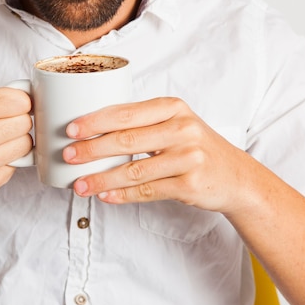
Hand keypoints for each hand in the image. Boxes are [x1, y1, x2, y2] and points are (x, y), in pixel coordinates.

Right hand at [0, 87, 32, 196]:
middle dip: (18, 122)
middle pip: (25, 123)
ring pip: (26, 145)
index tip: (13, 107)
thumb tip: (34, 99)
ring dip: (16, 141)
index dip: (21, 103)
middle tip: (2, 125)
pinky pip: (17, 165)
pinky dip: (8, 160)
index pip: (21, 102)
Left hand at [62, 97, 254, 212]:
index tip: (70, 129)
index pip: (126, 113)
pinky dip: (122, 195)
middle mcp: (182, 129)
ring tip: (80, 185)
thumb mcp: (176, 124)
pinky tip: (104, 196)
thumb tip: (93, 131)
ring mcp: (188, 158)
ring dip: (101, 178)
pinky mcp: (189, 184)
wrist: (236, 177)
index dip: (95, 121)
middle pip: (126, 140)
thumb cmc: (197, 148)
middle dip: (91, 149)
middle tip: (68, 156)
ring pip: (133, 170)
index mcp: (173, 108)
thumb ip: (143, 123)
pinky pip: (147, 191)